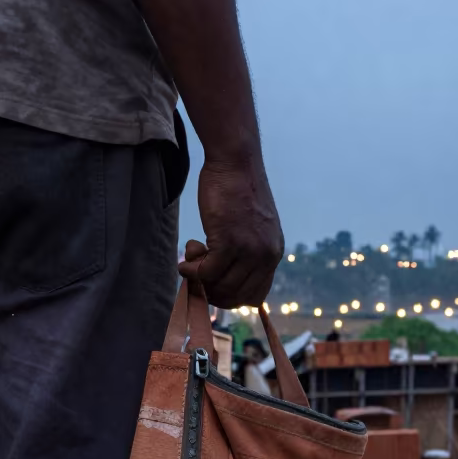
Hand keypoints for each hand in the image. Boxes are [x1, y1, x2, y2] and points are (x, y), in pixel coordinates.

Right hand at [179, 157, 283, 308]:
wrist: (236, 161)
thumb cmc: (238, 189)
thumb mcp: (254, 227)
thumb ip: (248, 252)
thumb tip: (224, 276)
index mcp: (274, 254)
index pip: (256, 296)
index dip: (231, 297)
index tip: (214, 285)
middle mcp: (266, 256)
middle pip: (237, 297)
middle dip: (212, 292)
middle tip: (198, 273)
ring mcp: (249, 250)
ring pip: (221, 287)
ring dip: (200, 281)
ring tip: (190, 261)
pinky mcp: (229, 241)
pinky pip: (207, 273)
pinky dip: (191, 272)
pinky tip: (184, 263)